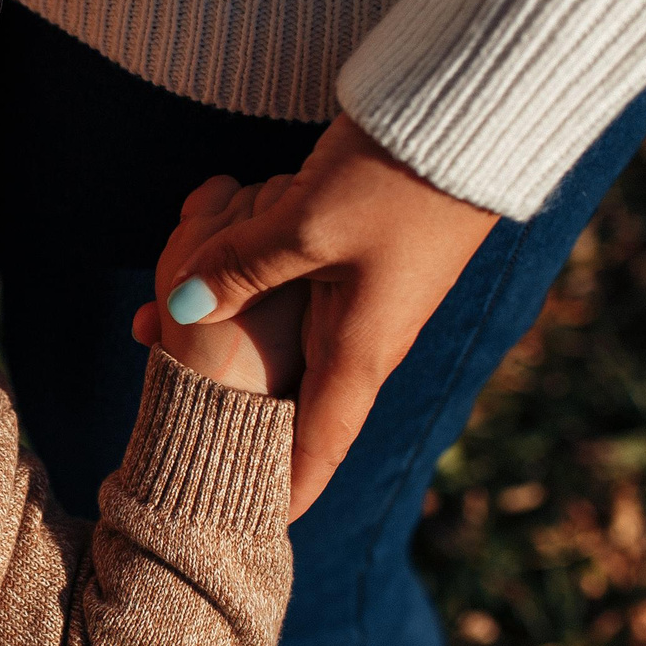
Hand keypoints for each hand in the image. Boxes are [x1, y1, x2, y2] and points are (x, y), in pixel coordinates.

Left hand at [154, 115, 499, 517]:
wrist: (470, 115)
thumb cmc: (396, 177)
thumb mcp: (307, 224)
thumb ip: (239, 267)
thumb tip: (177, 308)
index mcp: (361, 348)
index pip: (319, 443)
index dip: (287, 489)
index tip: (258, 529)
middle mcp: (366, 332)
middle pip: (296, 399)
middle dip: (248, 425)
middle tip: (197, 454)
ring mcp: (367, 293)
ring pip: (286, 336)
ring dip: (236, 346)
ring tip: (175, 361)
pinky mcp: (364, 250)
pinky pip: (295, 289)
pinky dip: (249, 286)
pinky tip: (213, 276)